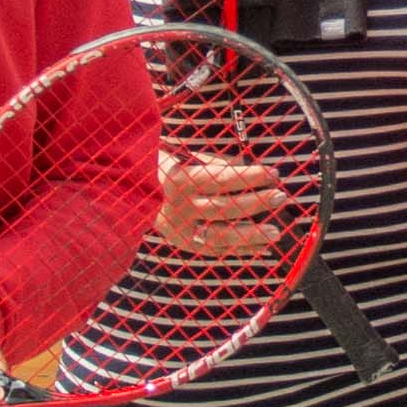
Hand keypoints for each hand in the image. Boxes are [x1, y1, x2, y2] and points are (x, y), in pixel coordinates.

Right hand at [157, 153, 285, 255]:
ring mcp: (179, 229)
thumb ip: (215, 164)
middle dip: (255, 203)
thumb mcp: (184, 157)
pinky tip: (260, 247)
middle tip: (281, 196)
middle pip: (223, 208)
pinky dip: (238, 249)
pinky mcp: (181, 242)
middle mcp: (177, 207)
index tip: (273, 173)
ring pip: (219, 236)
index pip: (220, 179)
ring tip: (276, 231)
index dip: (249, 177)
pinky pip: (215, 250)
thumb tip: (248, 170)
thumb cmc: (163, 165)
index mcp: (177, 179)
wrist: (126, 189)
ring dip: (251, 234)